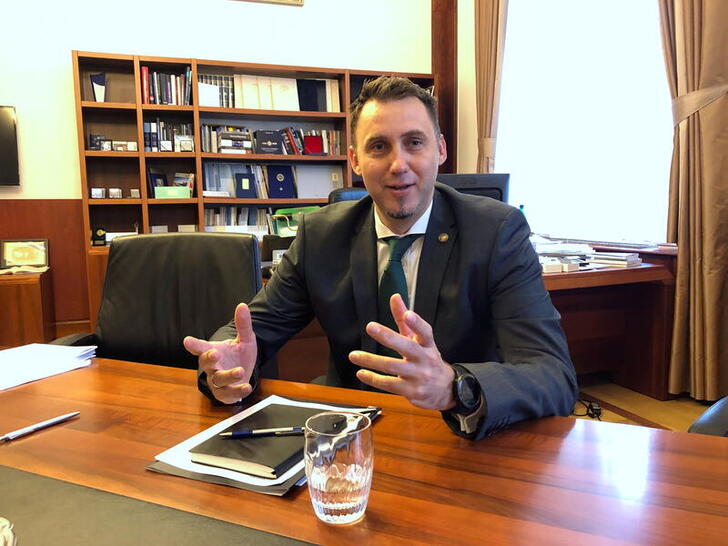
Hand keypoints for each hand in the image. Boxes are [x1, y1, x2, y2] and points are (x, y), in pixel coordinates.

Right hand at [183, 303, 256, 403]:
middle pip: (205, 363)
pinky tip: (246, 387)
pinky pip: (230, 394)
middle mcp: (212, 367)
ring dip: (228, 376)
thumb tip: (242, 305)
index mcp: (213, 351)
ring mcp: (217, 381)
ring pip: (218, 380)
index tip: (187, 341)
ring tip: (240, 371)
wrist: (244, 374)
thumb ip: (243, 325)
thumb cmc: (239, 355)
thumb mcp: (244, 339)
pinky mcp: (226, 394)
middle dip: (209, 359)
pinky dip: (238, 391)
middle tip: (215, 353)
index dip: (194, 344)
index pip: (201, 347)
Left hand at [349, 294, 455, 410]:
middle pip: (406, 347)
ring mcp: (418, 376)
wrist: (446, 390)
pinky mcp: (411, 391)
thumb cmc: (428, 360)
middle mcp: (425, 359)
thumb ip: (406, 320)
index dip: (417, 323)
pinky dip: (373, 379)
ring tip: (354, 355)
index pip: (425, 332)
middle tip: (370, 326)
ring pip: (392, 366)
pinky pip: (389, 384)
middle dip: (388, 336)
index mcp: (427, 345)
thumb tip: (395, 297)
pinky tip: (362, 372)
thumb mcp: (420, 340)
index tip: (408, 314)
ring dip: (371, 360)